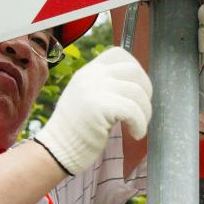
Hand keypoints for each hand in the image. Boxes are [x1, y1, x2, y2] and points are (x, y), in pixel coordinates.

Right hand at [36, 47, 152, 174]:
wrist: (57, 150)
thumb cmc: (76, 131)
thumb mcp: (87, 98)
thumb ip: (106, 87)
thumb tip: (138, 86)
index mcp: (88, 71)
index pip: (119, 54)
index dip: (136, 71)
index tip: (137, 92)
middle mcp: (90, 75)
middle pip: (134, 70)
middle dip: (146, 92)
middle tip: (141, 112)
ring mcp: (94, 89)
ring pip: (137, 92)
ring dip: (145, 112)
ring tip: (137, 127)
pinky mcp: (99, 107)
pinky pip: (133, 110)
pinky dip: (140, 124)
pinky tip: (136, 134)